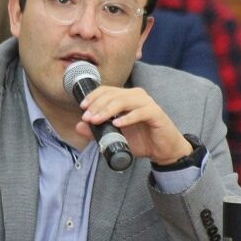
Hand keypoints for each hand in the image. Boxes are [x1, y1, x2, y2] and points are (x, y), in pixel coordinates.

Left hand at [76, 86, 191, 164]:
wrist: (162, 150)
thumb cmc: (140, 140)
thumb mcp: (115, 136)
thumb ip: (96, 131)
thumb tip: (78, 126)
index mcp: (126, 97)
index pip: (106, 90)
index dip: (93, 96)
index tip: (83, 107)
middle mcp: (136, 96)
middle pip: (113, 94)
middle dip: (97, 105)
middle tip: (87, 117)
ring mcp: (147, 103)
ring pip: (124, 100)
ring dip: (108, 110)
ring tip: (97, 120)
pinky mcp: (156, 113)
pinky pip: (140, 112)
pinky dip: (127, 118)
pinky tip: (117, 124)